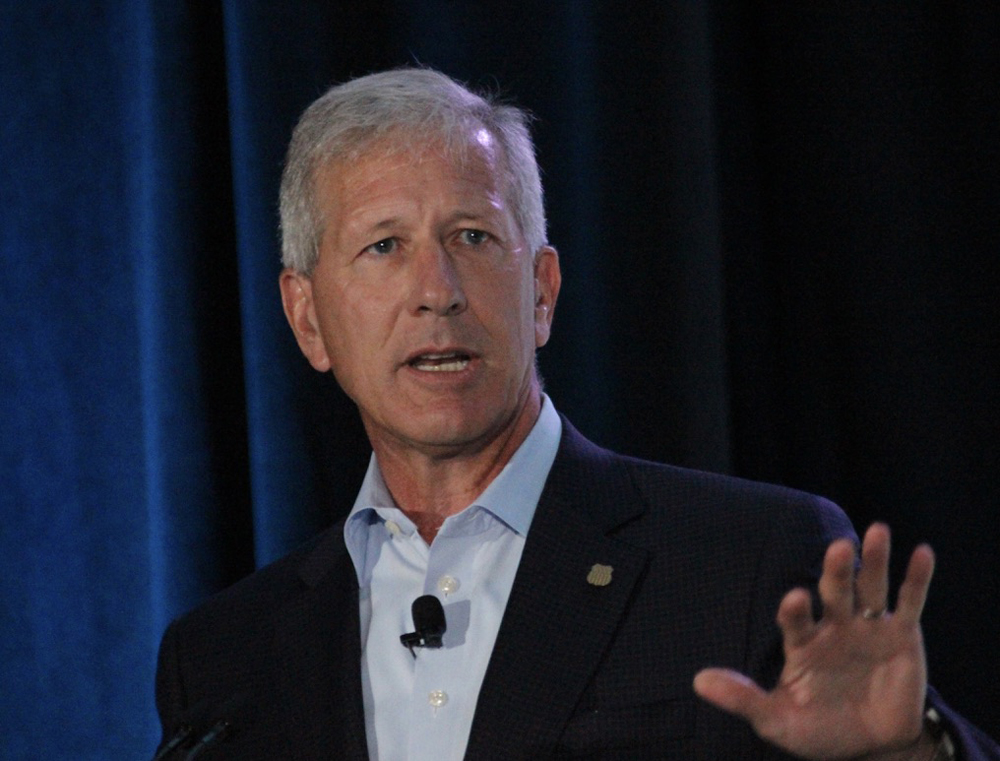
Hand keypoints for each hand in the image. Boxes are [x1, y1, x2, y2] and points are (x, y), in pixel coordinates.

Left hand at [693, 523, 936, 760]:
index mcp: (802, 641)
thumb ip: (743, 699)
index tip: (794, 598)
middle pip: (834, 592)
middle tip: (838, 547)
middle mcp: (833, 625)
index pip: (796, 618)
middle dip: (835, 571)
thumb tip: (698, 681)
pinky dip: (916, 578)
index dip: (795, 609)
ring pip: (870, 587)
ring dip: (874, 560)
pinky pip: (909, 602)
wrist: (871, 747)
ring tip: (877, 531)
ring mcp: (868, 627)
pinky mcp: (902, 635)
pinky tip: (922, 552)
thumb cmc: (818, 729)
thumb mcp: (778, 720)